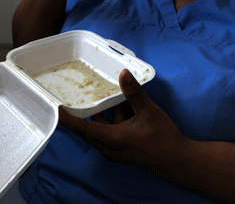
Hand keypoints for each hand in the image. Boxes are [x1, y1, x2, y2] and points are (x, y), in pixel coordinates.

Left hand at [59, 69, 187, 175]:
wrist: (179, 160)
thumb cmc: (163, 138)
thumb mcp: (148, 111)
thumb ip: (134, 93)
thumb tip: (123, 73)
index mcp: (111, 139)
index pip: (81, 128)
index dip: (67, 118)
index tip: (55, 107)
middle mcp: (110, 145)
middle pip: (88, 127)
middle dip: (81, 111)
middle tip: (73, 93)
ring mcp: (117, 147)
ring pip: (102, 126)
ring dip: (101, 111)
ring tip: (98, 90)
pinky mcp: (124, 145)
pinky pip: (112, 128)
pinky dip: (113, 115)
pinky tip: (120, 100)